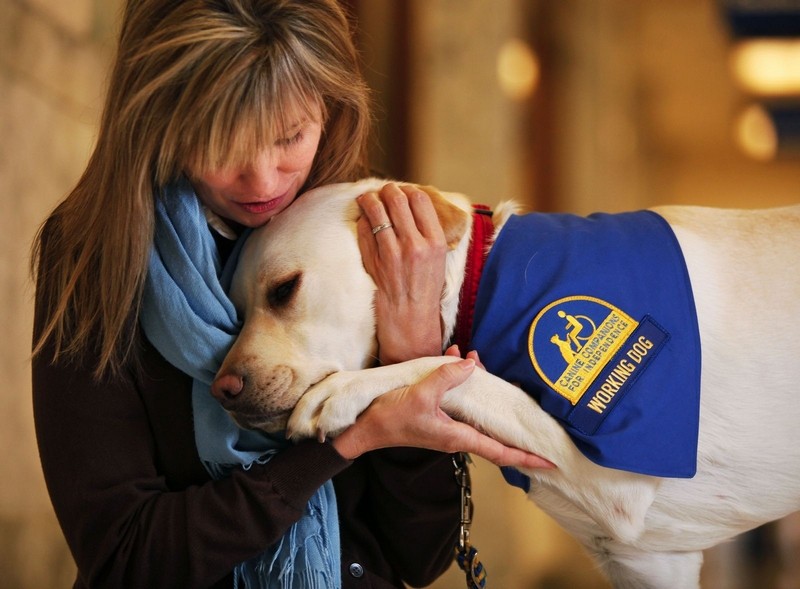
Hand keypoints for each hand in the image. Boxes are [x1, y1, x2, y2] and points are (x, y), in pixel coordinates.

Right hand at [331, 358, 554, 470]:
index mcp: (458, 436)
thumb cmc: (392, 418)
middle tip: (519, 392)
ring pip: (475, 407)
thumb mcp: (421, 394)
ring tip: (476, 359)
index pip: (500, 452)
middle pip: (493, 427)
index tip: (548, 462)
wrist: (365, 427)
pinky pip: (457, 398)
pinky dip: (458, 379)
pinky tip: (453, 358)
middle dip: (507, 410)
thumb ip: (446, 377)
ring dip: (479, 384)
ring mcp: (447, 425)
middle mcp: (457, 434)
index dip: (525, 457)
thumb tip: (470, 365)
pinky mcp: (436, 415)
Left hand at [357, 183, 445, 363]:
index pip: (420, 199)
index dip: (408, 190)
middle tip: (383, 191)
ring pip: (376, 211)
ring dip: (370, 200)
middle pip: (397, 199)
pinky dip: (362, 220)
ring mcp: (392, 254)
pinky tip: (364, 219)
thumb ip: (428, 231)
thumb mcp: (439, 258)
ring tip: (367, 198)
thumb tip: (413, 202)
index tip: (402, 191)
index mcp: (435, 242)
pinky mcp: (374, 262)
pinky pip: (364, 230)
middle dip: (387, 190)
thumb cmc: (426, 288)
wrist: (410, 320)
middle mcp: (415, 245)